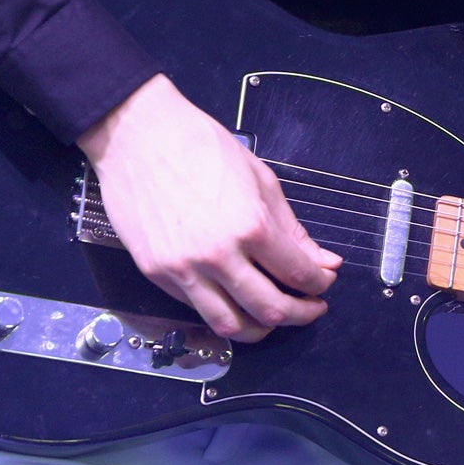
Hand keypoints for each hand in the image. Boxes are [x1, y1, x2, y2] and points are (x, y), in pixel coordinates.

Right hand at [77, 74, 339, 340]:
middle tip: (310, 308)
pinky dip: (223, 312)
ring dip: (261, 329)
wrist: (138, 135)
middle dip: (300, 314)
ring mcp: (183, 269)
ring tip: (274, 317)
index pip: (298, 274)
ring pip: (230, 326)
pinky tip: (236, 300)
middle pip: (270, 310)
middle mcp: (217, 255)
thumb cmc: (199, 146)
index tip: (324, 280)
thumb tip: (323, 261)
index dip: (320, 284)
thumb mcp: (260, 180)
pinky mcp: (157, 273)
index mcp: (250, 226)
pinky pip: (196, 309)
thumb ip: (292, 229)